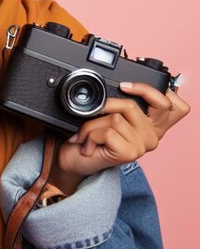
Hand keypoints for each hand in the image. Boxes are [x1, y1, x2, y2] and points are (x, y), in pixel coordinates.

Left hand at [50, 82, 189, 194]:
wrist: (75, 162)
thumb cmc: (92, 139)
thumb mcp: (111, 117)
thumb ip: (122, 106)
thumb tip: (119, 87)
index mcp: (153, 125)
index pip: (173, 105)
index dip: (149, 90)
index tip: (125, 86)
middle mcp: (153, 135)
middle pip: (131, 105)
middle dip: (104, 107)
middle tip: (92, 113)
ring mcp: (143, 145)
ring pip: (114, 118)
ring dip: (91, 125)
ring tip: (86, 136)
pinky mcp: (130, 153)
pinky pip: (107, 132)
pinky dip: (90, 135)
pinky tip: (87, 146)